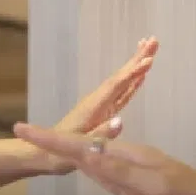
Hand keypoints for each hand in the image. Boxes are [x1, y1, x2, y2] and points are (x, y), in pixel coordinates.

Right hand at [14, 123, 195, 194]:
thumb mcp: (153, 184)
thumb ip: (117, 170)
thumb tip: (82, 154)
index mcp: (128, 155)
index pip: (81, 144)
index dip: (50, 138)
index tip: (22, 129)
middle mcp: (125, 162)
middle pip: (80, 148)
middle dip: (52, 139)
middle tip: (24, 132)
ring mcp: (129, 178)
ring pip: (90, 161)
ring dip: (66, 150)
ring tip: (43, 142)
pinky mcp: (134, 194)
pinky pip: (103, 177)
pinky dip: (86, 169)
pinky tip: (80, 166)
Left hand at [26, 37, 157, 173]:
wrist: (42, 153)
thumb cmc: (59, 154)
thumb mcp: (79, 147)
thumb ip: (100, 134)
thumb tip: (121, 121)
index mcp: (93, 108)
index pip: (115, 86)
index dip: (132, 73)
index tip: (149, 59)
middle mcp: (96, 102)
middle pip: (120, 77)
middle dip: (136, 59)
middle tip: (153, 40)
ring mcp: (99, 106)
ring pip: (122, 82)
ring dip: (136, 66)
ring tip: (150, 49)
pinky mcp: (102, 113)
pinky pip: (121, 93)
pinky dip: (132, 83)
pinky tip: (140, 76)